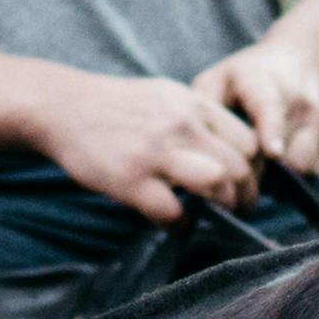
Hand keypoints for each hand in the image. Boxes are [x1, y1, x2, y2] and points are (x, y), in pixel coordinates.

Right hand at [35, 67, 266, 225]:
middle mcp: (180, 125)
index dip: (256, 168)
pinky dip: (180, 223)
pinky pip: (173, 212)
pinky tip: (175, 220)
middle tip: (241, 208)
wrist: (62, 106)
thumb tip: (230, 150)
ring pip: (218, 183)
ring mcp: (156, 152)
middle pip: (240, 166)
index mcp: (192, 104)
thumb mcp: (164, 95)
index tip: (250, 182)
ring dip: (223, 206)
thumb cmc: (115, 106)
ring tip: (217, 214)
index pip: (248, 140)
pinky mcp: (131, 179)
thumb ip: (197, 118)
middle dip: (247, 194)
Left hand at [197, 30, 318, 180]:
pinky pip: (318, 172)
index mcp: (264, 82)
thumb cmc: (247, 75)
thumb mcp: (218, 77)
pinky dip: (300, 177)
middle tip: (244, 175)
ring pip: (307, 167)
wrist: (302, 57)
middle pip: (289, 153)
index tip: (271, 151)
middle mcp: (300, 101)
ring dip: (283, 179)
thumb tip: (190, 142)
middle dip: (266, 174)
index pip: (271, 107)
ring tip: (263, 169)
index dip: (272, 130)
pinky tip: (282, 164)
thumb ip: (201, 106)